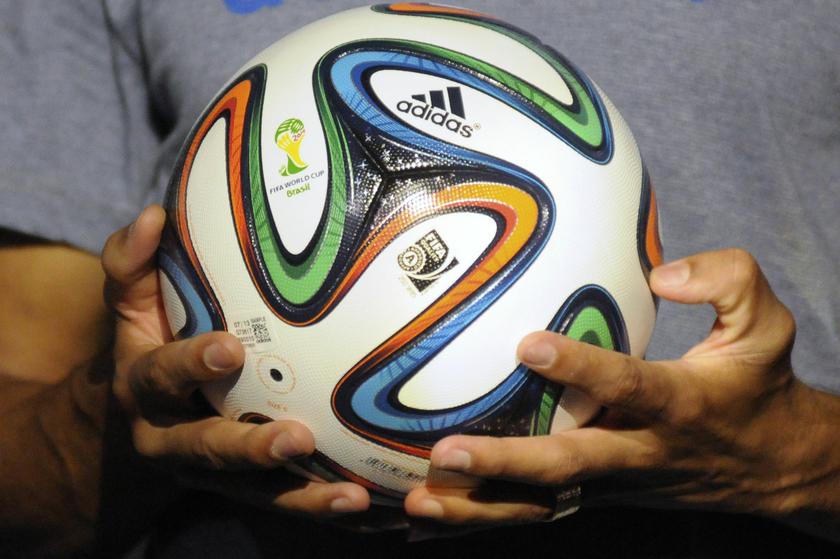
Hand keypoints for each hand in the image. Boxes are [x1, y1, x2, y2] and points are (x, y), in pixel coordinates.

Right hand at [102, 206, 372, 518]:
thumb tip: (155, 215)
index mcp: (145, 388)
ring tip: (349, 495)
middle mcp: (171, 438)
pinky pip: (284, 503)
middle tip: (297, 439)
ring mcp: (209, 473)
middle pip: (207, 449)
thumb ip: (133, 262)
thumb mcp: (130, 302)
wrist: (142, 413)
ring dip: (301, 495)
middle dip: (250, 448)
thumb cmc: (149, 341)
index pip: (161, 376)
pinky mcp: (244, 490)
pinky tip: (369, 506)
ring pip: (254, 491)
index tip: (228, 349)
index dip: (190, 363)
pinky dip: (323, 509)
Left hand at [405, 249, 839, 537]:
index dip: (583, 368)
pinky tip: (433, 512)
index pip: (630, 386)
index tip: (528, 344)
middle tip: (446, 451)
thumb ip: (729, 282)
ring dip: (483, 505)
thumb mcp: (768, 326)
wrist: (771, 466)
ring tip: (421, 501)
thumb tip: (665, 273)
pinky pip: (540, 510)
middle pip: (571, 464)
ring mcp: (616, 483)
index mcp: (680, 406)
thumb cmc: (757, 386)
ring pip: (546, 502)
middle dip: (508, 461)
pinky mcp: (599, 497)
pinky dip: (488, 515)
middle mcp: (642, 452)